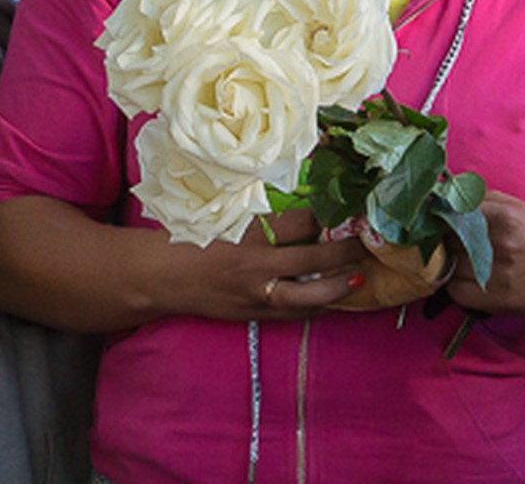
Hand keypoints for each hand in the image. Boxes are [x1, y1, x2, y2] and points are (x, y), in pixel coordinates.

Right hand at [158, 207, 372, 322]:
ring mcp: (254, 296)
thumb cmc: (192, 238)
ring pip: (306, 296)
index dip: (323, 216)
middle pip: (309, 260)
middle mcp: (254, 267)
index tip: (344, 208)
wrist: (161, 277)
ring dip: (335, 288)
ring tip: (359, 278)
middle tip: (364, 243)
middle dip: (341, 253)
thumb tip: (302, 207)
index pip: (297, 223)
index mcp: (248, 235)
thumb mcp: (227, 217)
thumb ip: (263, 214)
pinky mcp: (251, 316)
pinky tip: (332, 301)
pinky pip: (291, 314)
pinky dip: (314, 307)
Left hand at [447, 189, 524, 314]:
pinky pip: (457, 292)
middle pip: (448, 241)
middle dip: (445, 240)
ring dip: (451, 263)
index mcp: (504, 216)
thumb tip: (436, 199)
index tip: (438, 221)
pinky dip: (456, 284)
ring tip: (468, 259)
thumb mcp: (510, 204)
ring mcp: (500, 275)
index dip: (440, 219)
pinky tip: (470, 277)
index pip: (450, 215)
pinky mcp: (499, 300)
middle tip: (454, 241)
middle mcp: (502, 245)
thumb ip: (474, 199)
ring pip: (450, 267)